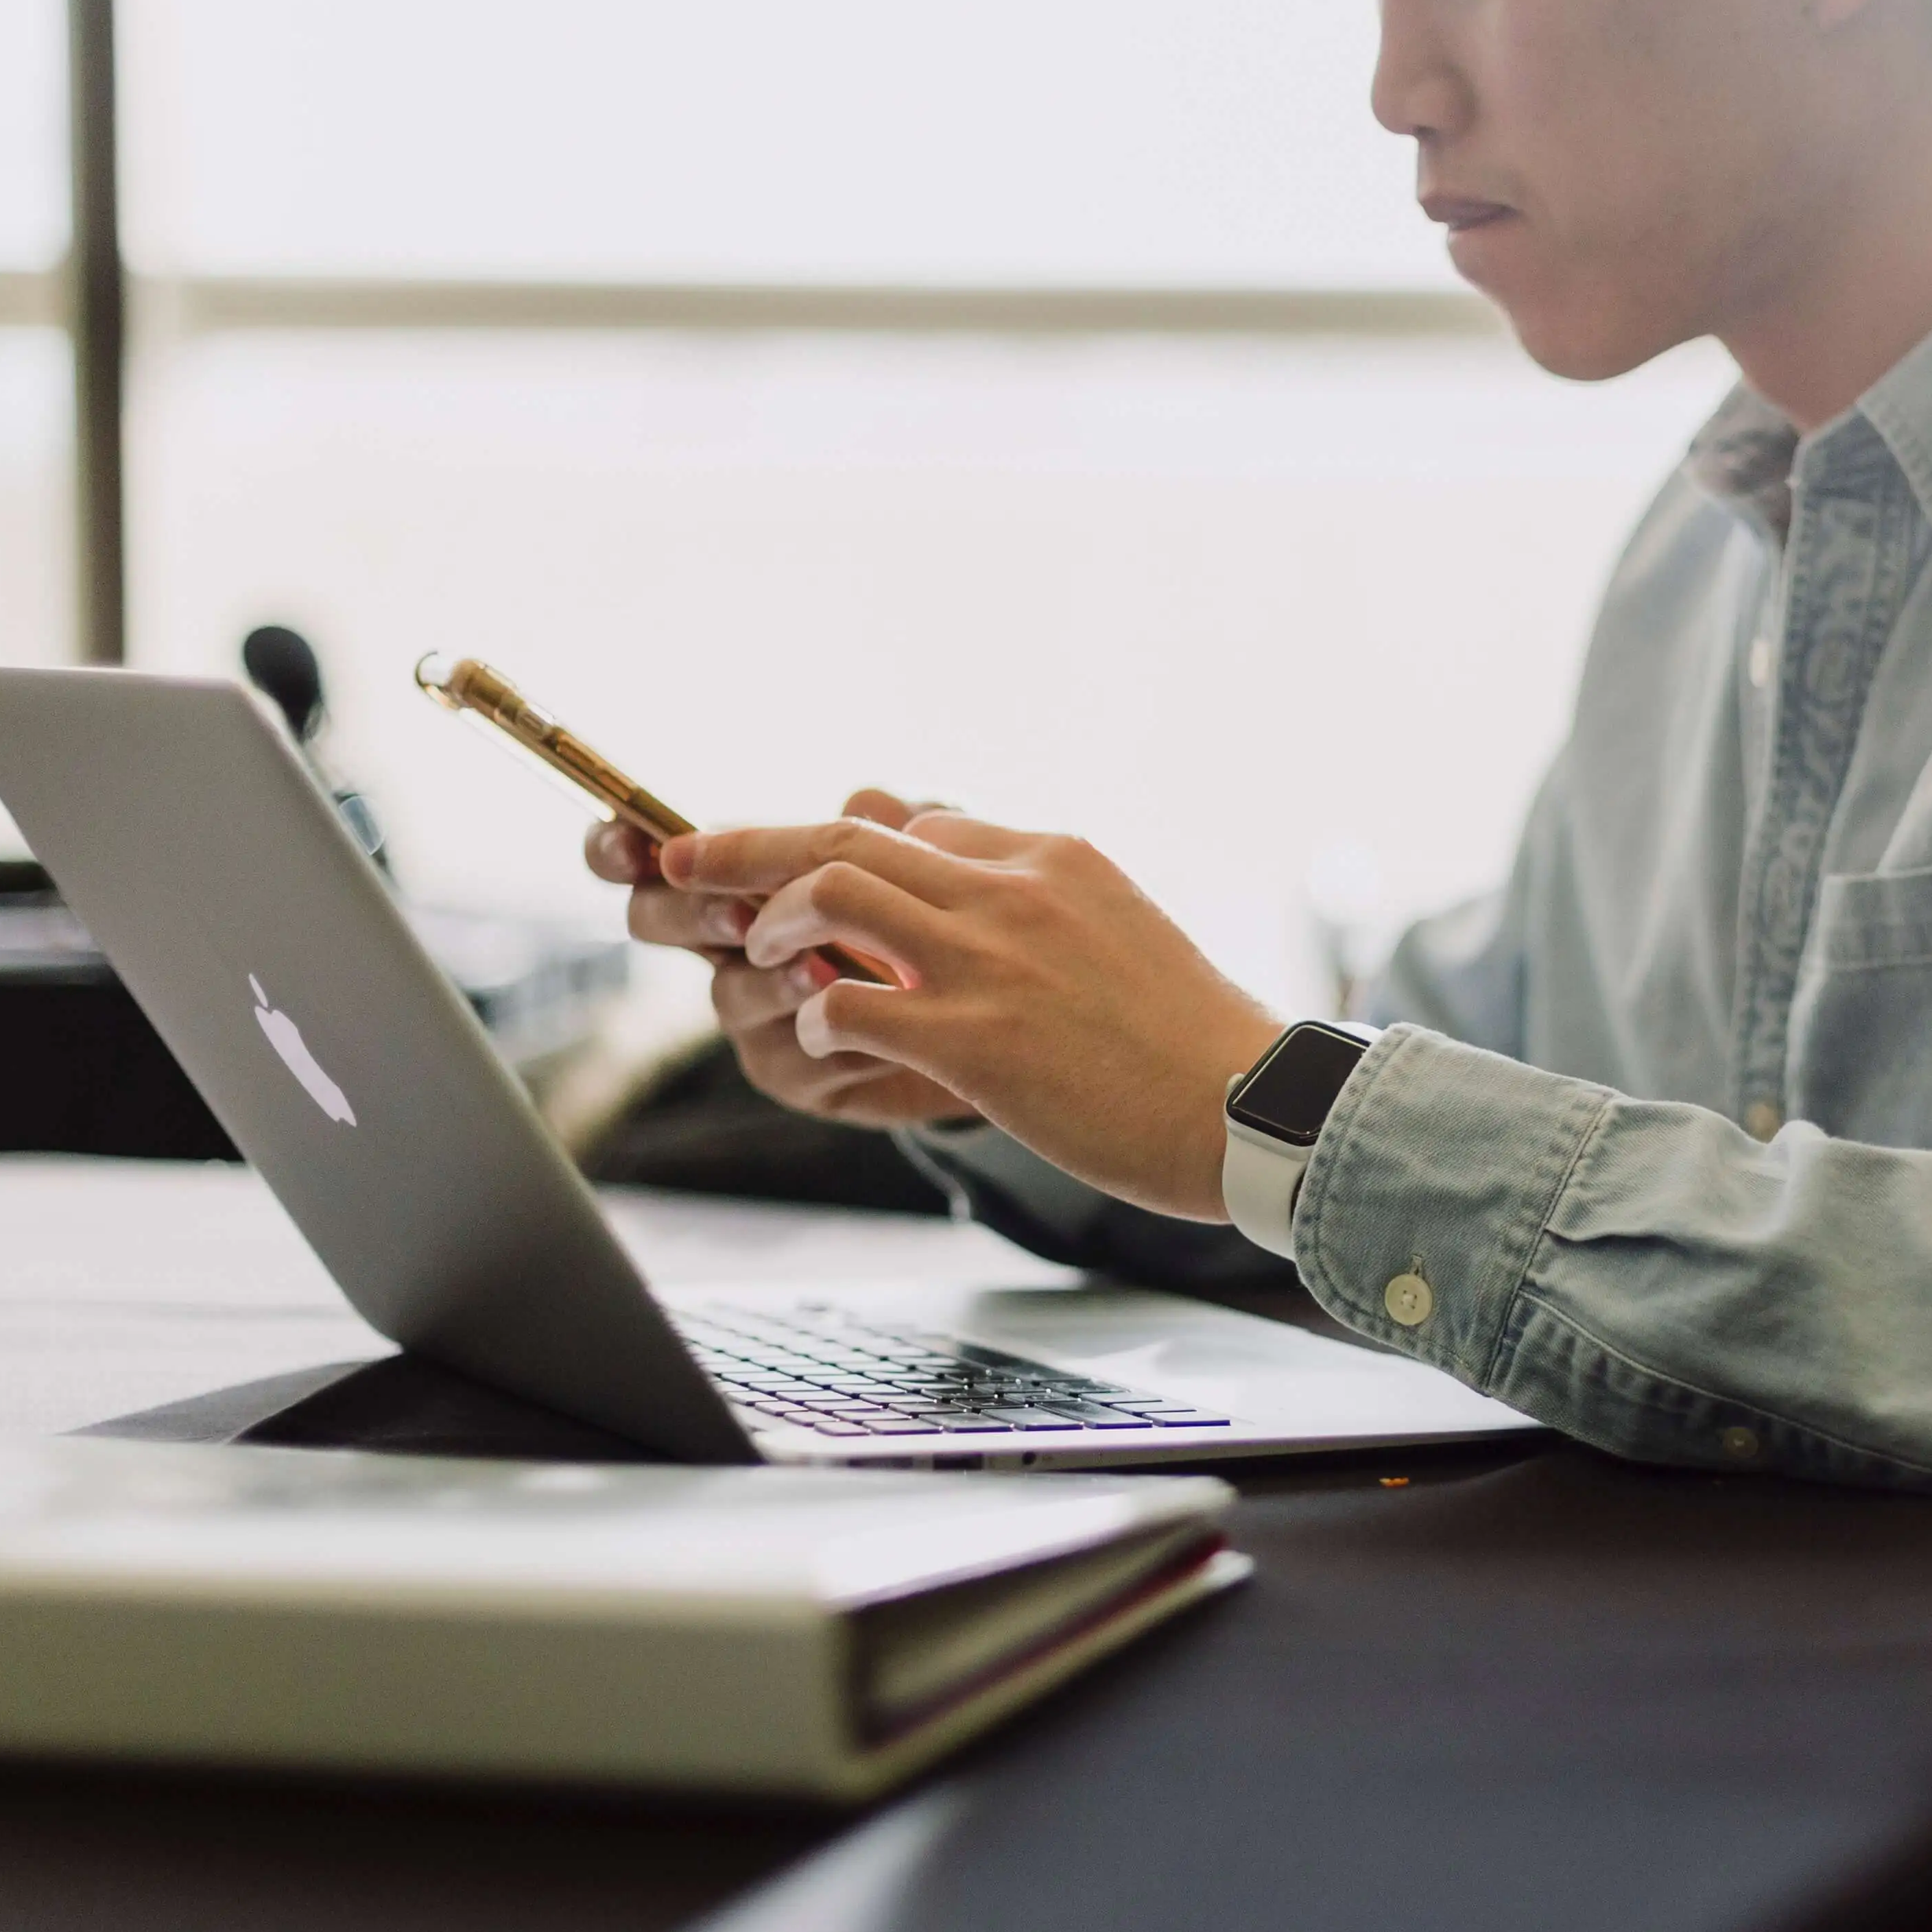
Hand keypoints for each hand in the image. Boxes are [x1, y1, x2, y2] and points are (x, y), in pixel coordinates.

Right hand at [588, 791, 976, 1128]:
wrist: (997, 1020)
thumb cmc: (951, 923)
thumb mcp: (938, 859)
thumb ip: (901, 827)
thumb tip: (867, 799)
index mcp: (745, 875)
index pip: (653, 853)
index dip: (620, 845)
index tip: (628, 842)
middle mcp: (734, 941)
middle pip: (658, 920)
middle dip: (689, 913)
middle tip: (739, 914)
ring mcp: (758, 1010)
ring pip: (728, 994)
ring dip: (771, 980)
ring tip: (822, 971)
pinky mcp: (797, 1072)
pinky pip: (790, 1058)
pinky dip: (834, 1040)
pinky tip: (882, 1032)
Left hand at [667, 810, 1284, 1221]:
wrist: (1248, 1107)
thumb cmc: (1193, 1042)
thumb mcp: (1120, 931)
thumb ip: (1043, 904)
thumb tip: (977, 894)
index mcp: (1051, 858)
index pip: (920, 823)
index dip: (845, 847)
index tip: (802, 875)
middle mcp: (1013, 891)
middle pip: (848, 833)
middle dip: (747, 842)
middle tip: (683, 857)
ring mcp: (990, 961)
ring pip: (833, 895)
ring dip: (774, 923)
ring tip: (762, 958)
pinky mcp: (975, 1040)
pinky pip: (850, 1004)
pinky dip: (817, 1017)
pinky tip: (826, 1039)